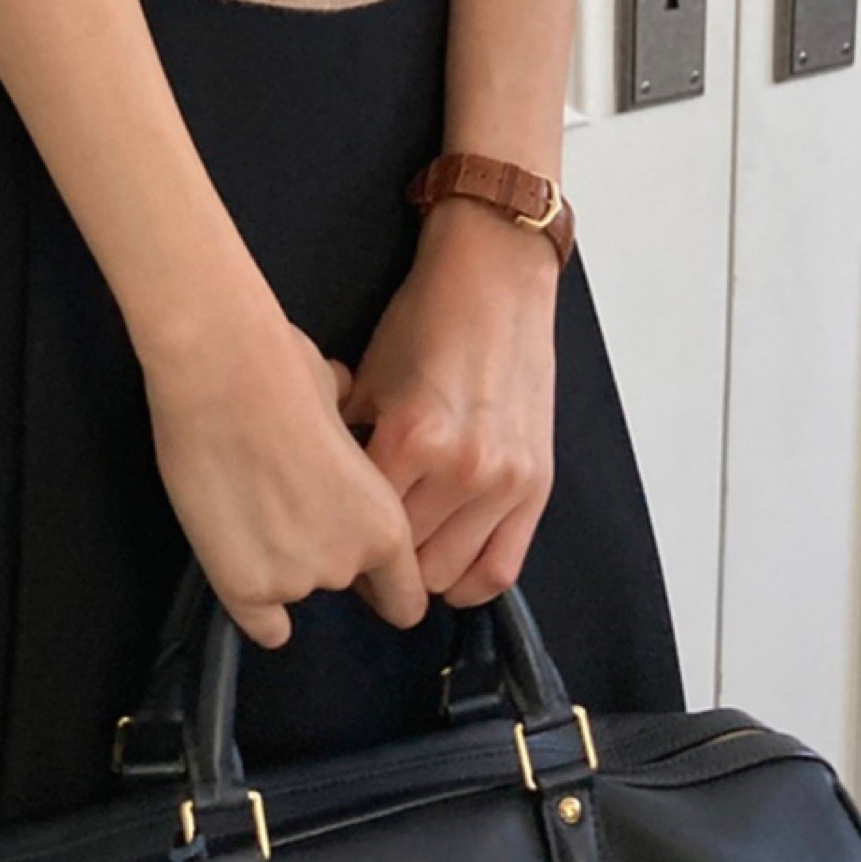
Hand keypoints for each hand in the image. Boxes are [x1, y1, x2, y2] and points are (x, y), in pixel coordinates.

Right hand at [138, 269, 429, 649]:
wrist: (222, 373)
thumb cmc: (284, 370)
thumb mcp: (340, 404)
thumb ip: (346, 433)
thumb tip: (338, 405)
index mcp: (385, 525)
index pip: (403, 598)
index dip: (379, 582)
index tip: (362, 572)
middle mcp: (347, 564)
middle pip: (340, 583)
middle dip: (321, 552)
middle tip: (288, 508)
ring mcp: (294, 581)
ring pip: (293, 590)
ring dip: (279, 561)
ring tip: (248, 511)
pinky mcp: (243, 586)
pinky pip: (260, 623)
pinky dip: (254, 606)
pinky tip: (241, 571)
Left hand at [341, 195, 558, 605]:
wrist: (496, 280)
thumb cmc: (425, 320)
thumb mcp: (366, 377)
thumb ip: (348, 443)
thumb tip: (322, 498)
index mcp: (411, 438)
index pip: (365, 528)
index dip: (341, 537)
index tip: (328, 536)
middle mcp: (463, 468)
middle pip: (406, 562)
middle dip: (377, 563)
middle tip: (360, 547)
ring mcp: (506, 482)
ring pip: (449, 576)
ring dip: (420, 573)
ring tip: (401, 555)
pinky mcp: (538, 487)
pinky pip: (501, 569)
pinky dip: (468, 581)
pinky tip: (445, 566)